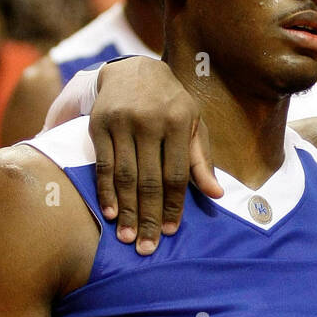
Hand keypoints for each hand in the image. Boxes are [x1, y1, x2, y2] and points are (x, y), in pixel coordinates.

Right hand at [91, 57, 221, 254]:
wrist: (133, 69)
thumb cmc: (170, 104)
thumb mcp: (193, 124)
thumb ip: (202, 160)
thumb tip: (216, 195)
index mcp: (178, 122)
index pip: (177, 174)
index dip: (173, 205)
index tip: (169, 232)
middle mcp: (150, 121)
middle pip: (150, 180)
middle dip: (149, 217)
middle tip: (147, 247)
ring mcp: (123, 121)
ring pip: (125, 175)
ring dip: (127, 210)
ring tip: (128, 237)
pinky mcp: (100, 123)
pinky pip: (103, 164)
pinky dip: (106, 191)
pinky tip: (110, 214)